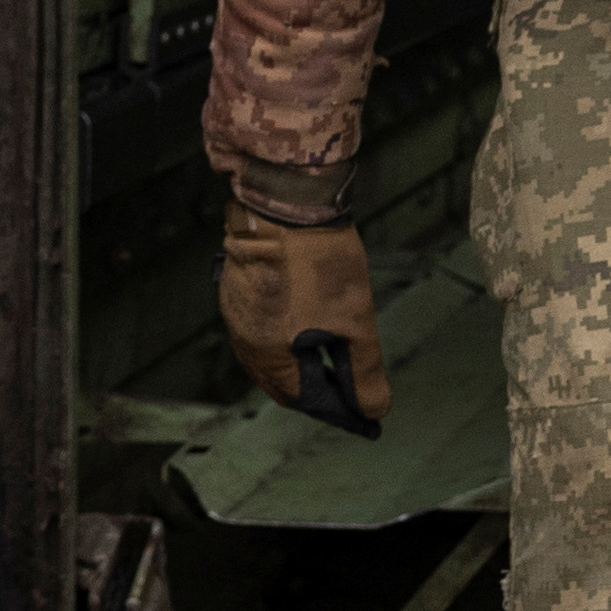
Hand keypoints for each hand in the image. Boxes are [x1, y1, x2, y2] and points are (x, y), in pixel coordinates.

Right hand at [218, 192, 392, 434]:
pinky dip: (287, 332)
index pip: (301, 399)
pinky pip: (262, 324)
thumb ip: (364, 371)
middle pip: (281, 380)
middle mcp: (243, 339)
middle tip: (351, 385)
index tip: (361, 411)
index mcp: (266, 356)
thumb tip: (374, 409)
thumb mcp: (355, 323)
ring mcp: (236, 311)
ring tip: (334, 352)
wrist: (287, 199)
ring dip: (301, 359)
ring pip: (270, 352)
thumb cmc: (319, 261)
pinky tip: (309, 319)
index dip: (335, 408)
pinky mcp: (239, 286)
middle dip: (317, 385)